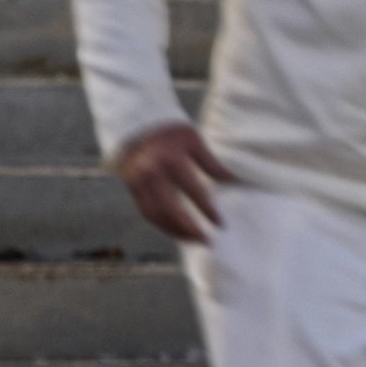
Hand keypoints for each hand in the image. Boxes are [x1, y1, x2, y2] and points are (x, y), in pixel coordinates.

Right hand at [115, 123, 232, 241]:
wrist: (134, 126)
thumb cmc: (170, 133)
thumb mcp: (193, 141)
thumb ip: (211, 163)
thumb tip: (234, 181)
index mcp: (170, 160)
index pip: (193, 191)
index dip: (207, 209)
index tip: (220, 224)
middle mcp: (151, 173)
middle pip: (170, 209)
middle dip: (189, 228)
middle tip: (207, 240)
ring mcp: (138, 182)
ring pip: (155, 215)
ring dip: (175, 230)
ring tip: (194, 240)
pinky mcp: (131, 189)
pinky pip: (146, 212)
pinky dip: (162, 225)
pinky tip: (177, 232)